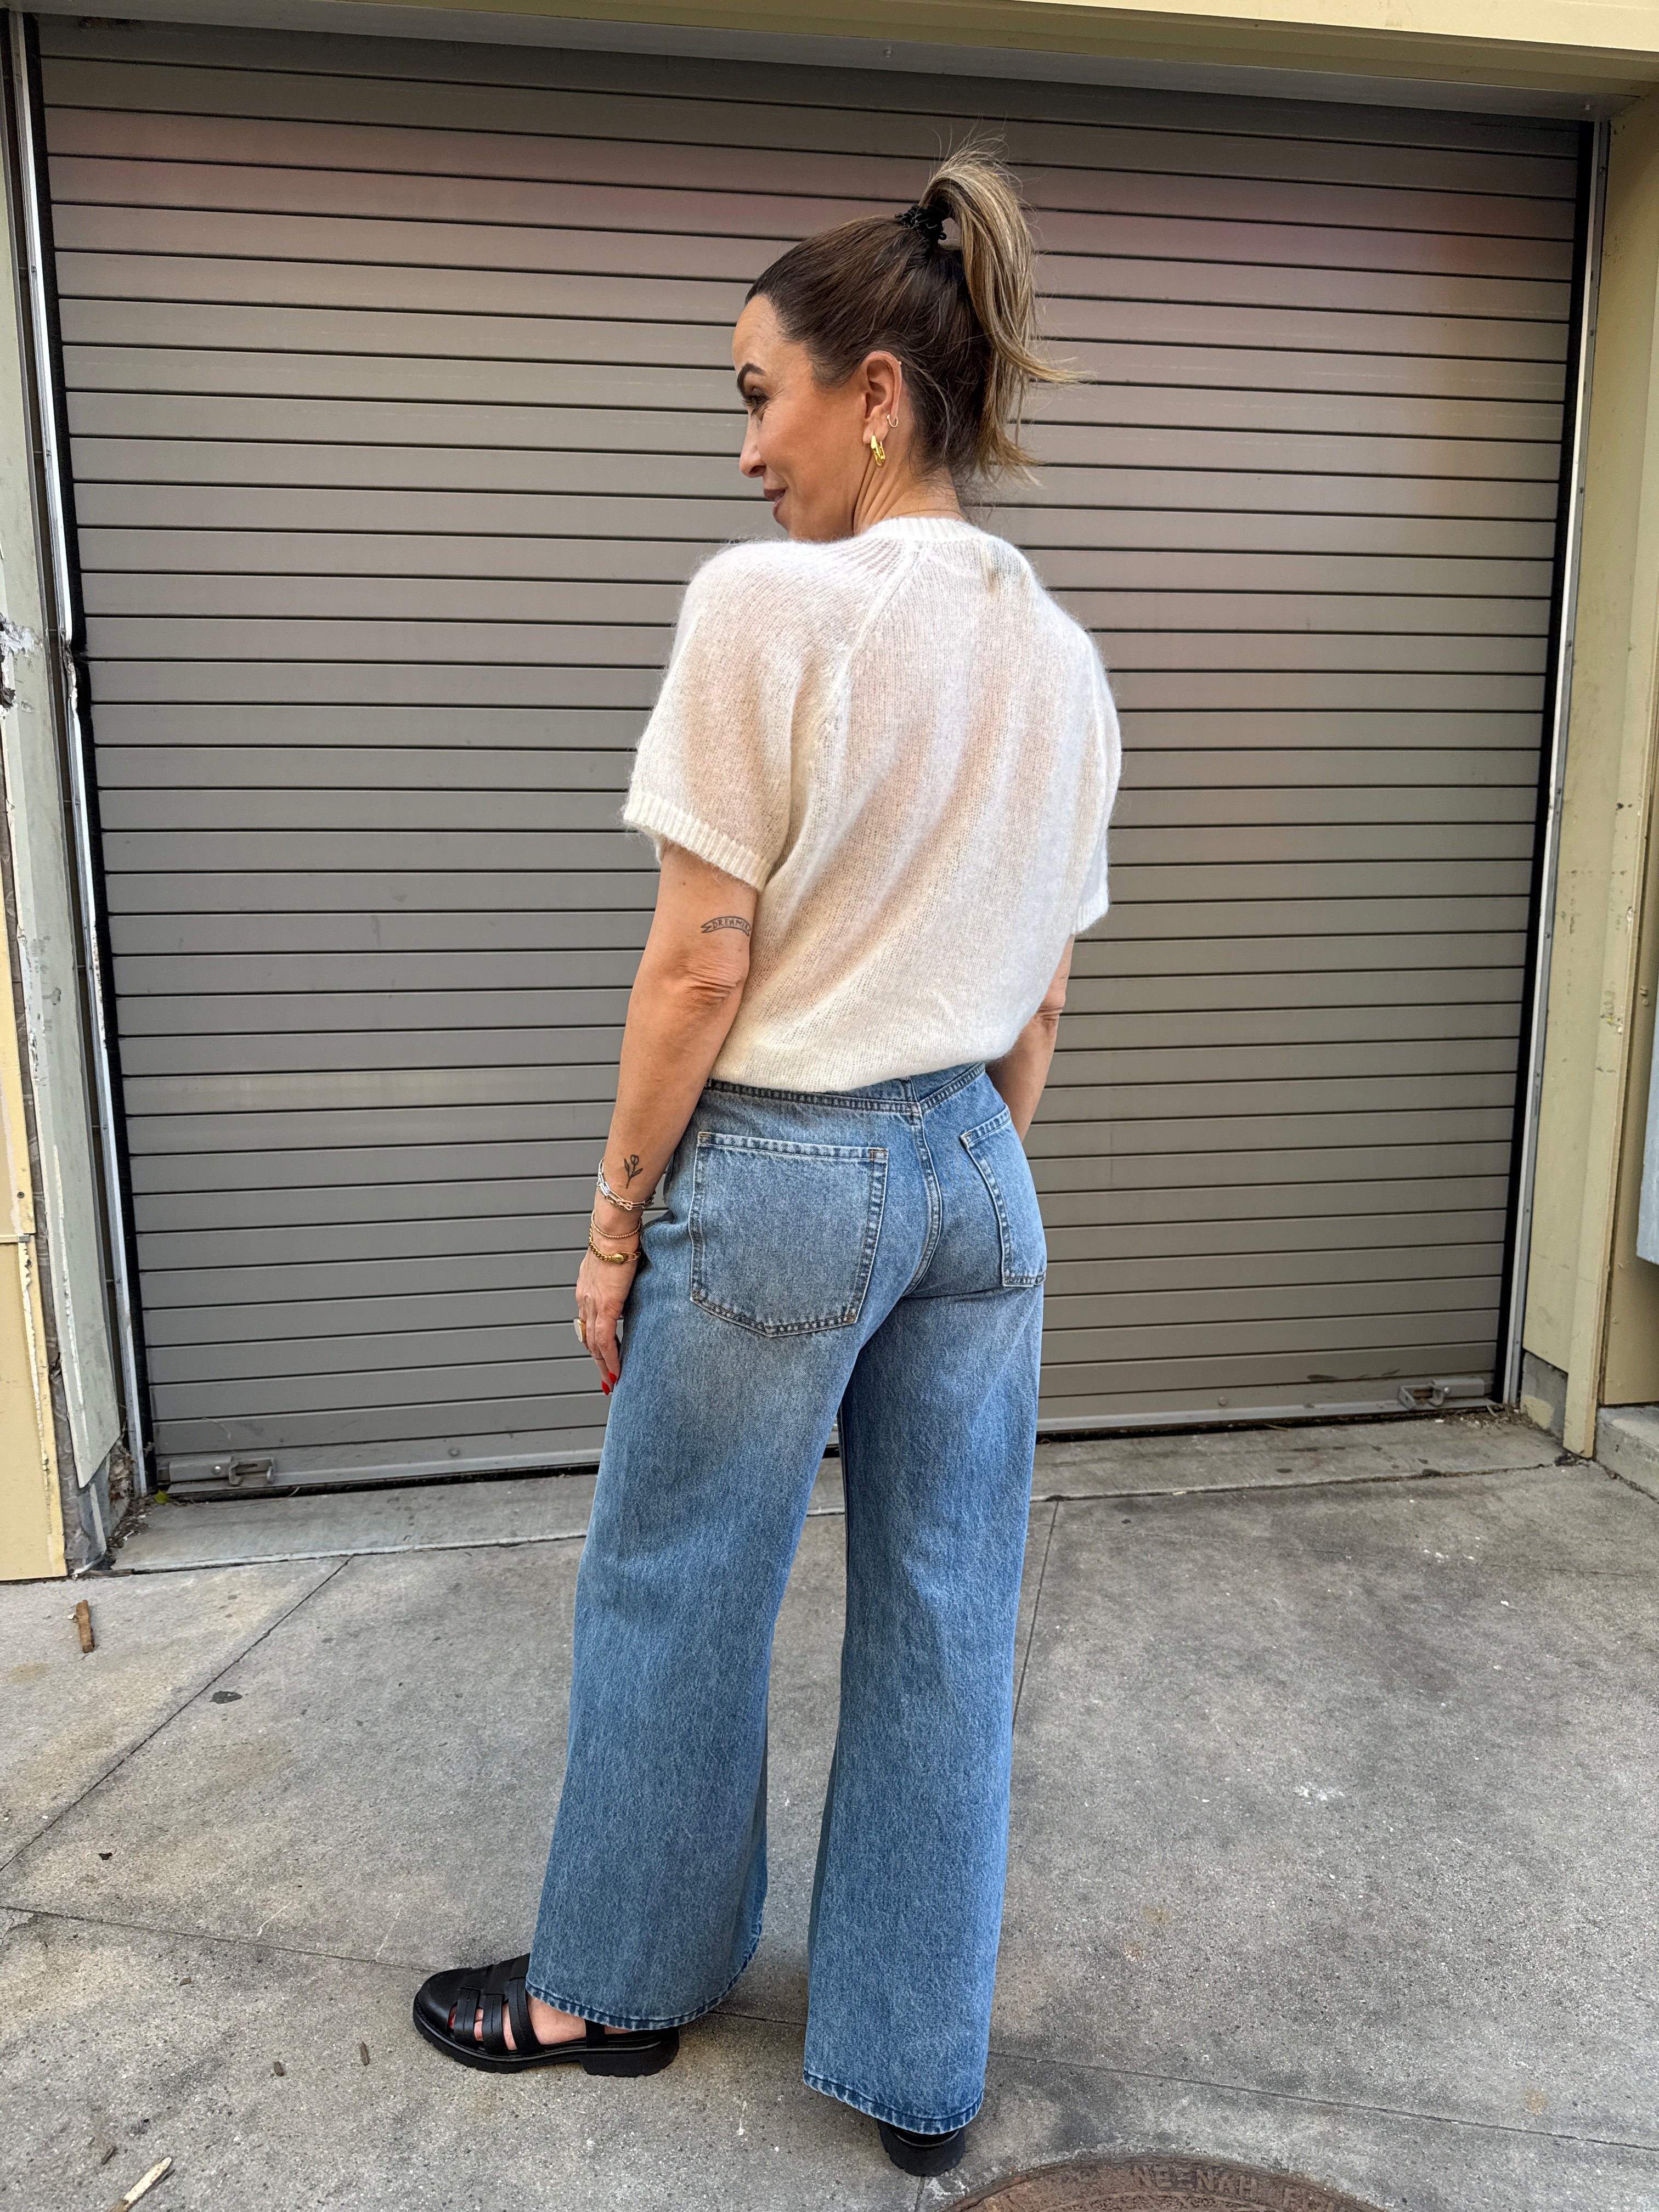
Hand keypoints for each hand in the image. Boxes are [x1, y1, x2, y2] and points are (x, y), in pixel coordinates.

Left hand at [575, 1238, 636, 1392]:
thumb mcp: (620, 1260)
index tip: (603, 1355)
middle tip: (607, 1377)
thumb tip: (634, 1279)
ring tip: (612, 1380)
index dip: (595, 1342)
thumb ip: (623, 1275)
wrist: (614, 1228)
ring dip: (603, 1364)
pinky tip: (616, 1371)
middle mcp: (585, 1298)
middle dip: (598, 1360)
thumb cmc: (620, 1236)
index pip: (588, 1322)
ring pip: (594, 1344)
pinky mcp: (606, 1306)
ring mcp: (593, 1303)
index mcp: (587, 1288)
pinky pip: (605, 1340)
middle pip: (588, 1337)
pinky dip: (610, 1358)